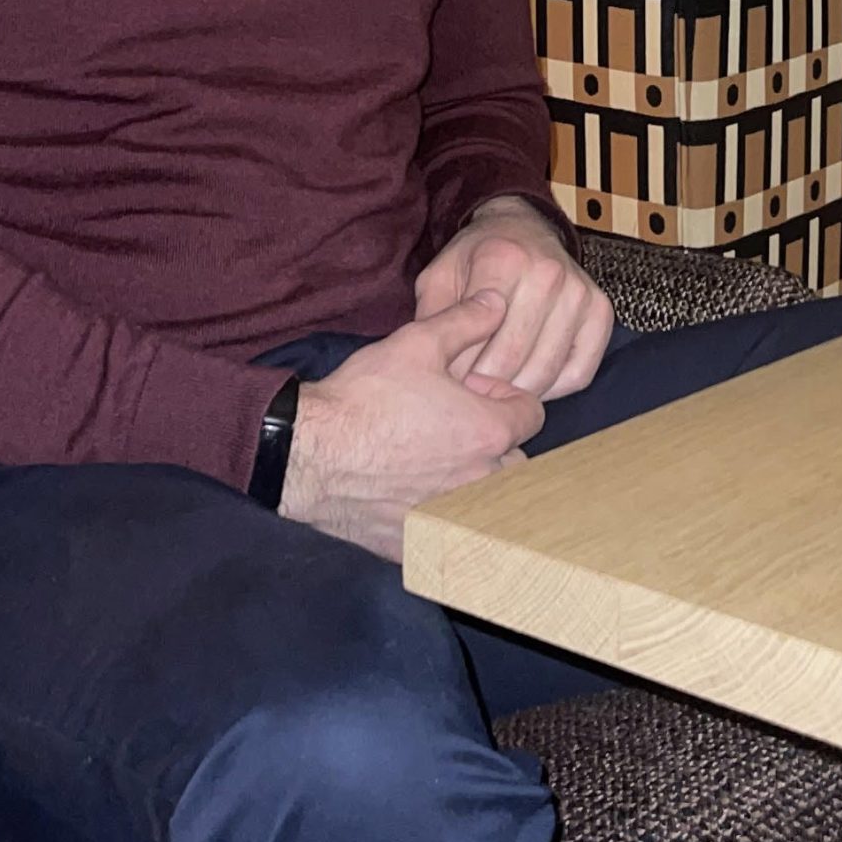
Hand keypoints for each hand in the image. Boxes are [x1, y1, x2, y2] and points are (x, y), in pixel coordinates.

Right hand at [279, 291, 545, 559]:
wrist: (310, 454)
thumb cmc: (364, 398)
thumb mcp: (417, 342)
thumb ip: (466, 320)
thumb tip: (498, 301)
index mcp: (489, 431)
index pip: (531, 414)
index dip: (503, 394)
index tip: (471, 389)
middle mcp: (481, 480)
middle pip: (516, 460)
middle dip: (494, 439)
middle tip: (452, 422)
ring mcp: (453, 516)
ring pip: (487, 498)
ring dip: (474, 479)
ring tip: (434, 455)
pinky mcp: (423, 541)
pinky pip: (450, 530)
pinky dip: (442, 513)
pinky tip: (409, 490)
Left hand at [413, 196, 614, 401]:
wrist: (523, 229)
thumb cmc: (477, 259)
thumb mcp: (440, 277)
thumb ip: (434, 318)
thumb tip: (437, 368)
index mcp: (503, 258)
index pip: (483, 337)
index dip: (461, 369)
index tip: (450, 382)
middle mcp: (547, 273)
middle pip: (514, 358)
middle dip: (485, 386)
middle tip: (469, 396)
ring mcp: (579, 292)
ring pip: (546, 371)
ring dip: (517, 392)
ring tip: (495, 392)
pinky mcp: (600, 312)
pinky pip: (579, 373)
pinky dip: (552, 389)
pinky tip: (528, 379)